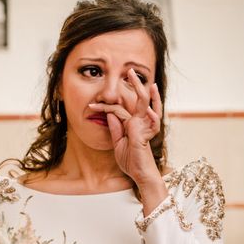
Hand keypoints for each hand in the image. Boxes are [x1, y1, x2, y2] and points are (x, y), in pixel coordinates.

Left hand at [88, 68, 162, 184]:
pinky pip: (152, 123)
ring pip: (145, 105)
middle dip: (135, 84)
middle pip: (138, 99)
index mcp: (132, 123)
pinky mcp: (145, 134)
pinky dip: (152, 116)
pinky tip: (150, 111)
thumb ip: (115, 128)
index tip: (91, 107)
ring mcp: (144, 127)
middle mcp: (139, 122)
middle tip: (130, 70)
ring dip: (144, 91)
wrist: (139, 173)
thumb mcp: (118, 143)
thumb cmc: (131, 160)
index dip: (104, 107)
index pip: (118, 109)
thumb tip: (110, 114)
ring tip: (144, 79)